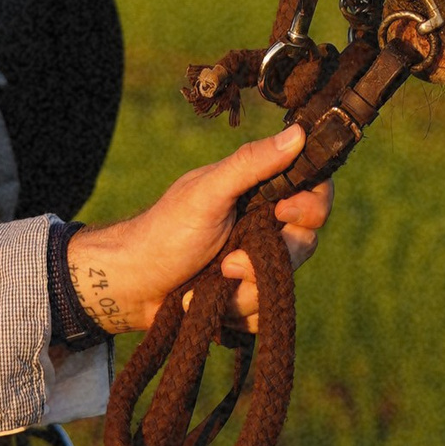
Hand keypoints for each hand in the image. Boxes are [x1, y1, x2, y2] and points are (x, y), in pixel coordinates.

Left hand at [64, 127, 334, 338]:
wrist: (132, 286)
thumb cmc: (165, 231)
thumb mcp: (209, 193)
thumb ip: (251, 164)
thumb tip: (299, 132)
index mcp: (257, 190)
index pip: (312, 189)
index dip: (310, 205)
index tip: (284, 214)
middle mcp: (262, 224)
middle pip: (304, 242)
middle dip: (266, 260)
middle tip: (229, 262)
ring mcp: (255, 262)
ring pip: (283, 284)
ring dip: (244, 292)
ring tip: (210, 282)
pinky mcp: (246, 296)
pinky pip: (265, 313)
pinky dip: (236, 313)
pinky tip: (206, 302)